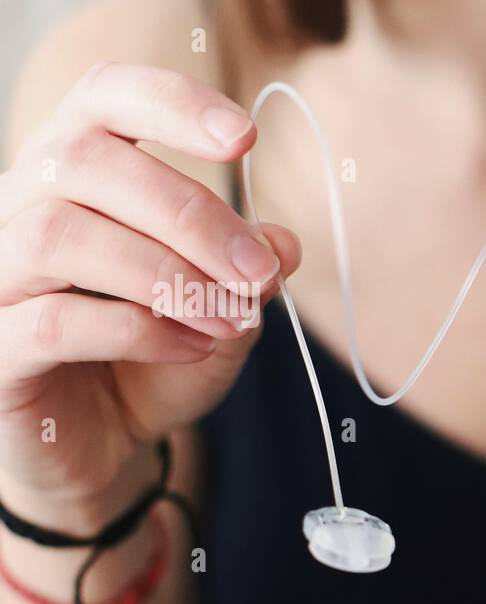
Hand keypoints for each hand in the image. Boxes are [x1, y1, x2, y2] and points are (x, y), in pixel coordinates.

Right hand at [0, 63, 300, 527]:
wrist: (104, 446)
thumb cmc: (156, 361)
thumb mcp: (224, 313)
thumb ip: (248, 272)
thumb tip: (280, 243)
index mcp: (77, 175)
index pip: (102, 96)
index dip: (171, 102)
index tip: (245, 137)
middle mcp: (20, 208)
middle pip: (85, 162)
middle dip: (191, 215)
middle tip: (258, 273)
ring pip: (58, 235)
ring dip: (165, 275)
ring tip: (230, 318)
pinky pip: (54, 321)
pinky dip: (138, 331)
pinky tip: (193, 347)